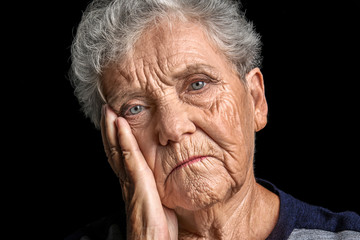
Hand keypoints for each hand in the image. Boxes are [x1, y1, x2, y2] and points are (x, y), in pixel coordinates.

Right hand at [101, 105, 177, 238]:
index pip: (121, 156)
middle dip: (109, 129)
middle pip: (115, 149)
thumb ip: (156, 187)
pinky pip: (129, 157)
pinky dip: (123, 139)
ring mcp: (130, 181)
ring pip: (117, 149)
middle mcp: (127, 180)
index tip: (115, 121)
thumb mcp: (158, 202)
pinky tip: (121, 125)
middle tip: (106, 110)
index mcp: (132, 183)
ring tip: (109, 111)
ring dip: (112, 129)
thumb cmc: (157, 228)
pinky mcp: (137, 183)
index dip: (116, 139)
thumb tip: (163, 178)